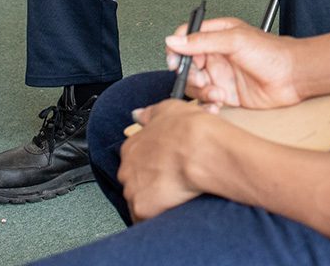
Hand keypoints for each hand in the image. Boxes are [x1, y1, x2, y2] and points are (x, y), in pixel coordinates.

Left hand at [119, 98, 215, 220]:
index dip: (151, 167)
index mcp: (132, 146)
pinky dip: (157, 218)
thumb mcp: (169, 109)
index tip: (163, 169)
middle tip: (171, 185)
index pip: (134, 161)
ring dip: (153, 202)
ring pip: (139, 201)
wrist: (202, 150)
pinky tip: (172, 211)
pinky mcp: (142, 208)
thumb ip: (150, 115)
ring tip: (175, 199)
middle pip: (134, 183)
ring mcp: (133, 189)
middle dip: (149, 186)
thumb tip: (139, 115)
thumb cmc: (190, 130)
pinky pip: (146, 219)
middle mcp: (127, 168)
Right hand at [165, 17, 302, 109]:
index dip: (176, 49)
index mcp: (216, 35)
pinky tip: (218, 104)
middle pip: (186, 65)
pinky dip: (207, 104)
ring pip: (195, 85)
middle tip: (202, 78)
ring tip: (217, 93)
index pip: (185, 37)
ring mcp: (220, 75)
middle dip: (189, 75)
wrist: (293, 77)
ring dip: (201, 91)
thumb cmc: (271, 52)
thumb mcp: (235, 40)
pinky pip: (207, 100)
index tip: (176, 61)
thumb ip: (202, 41)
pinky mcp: (226, 95)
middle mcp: (216, 55)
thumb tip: (174, 40)